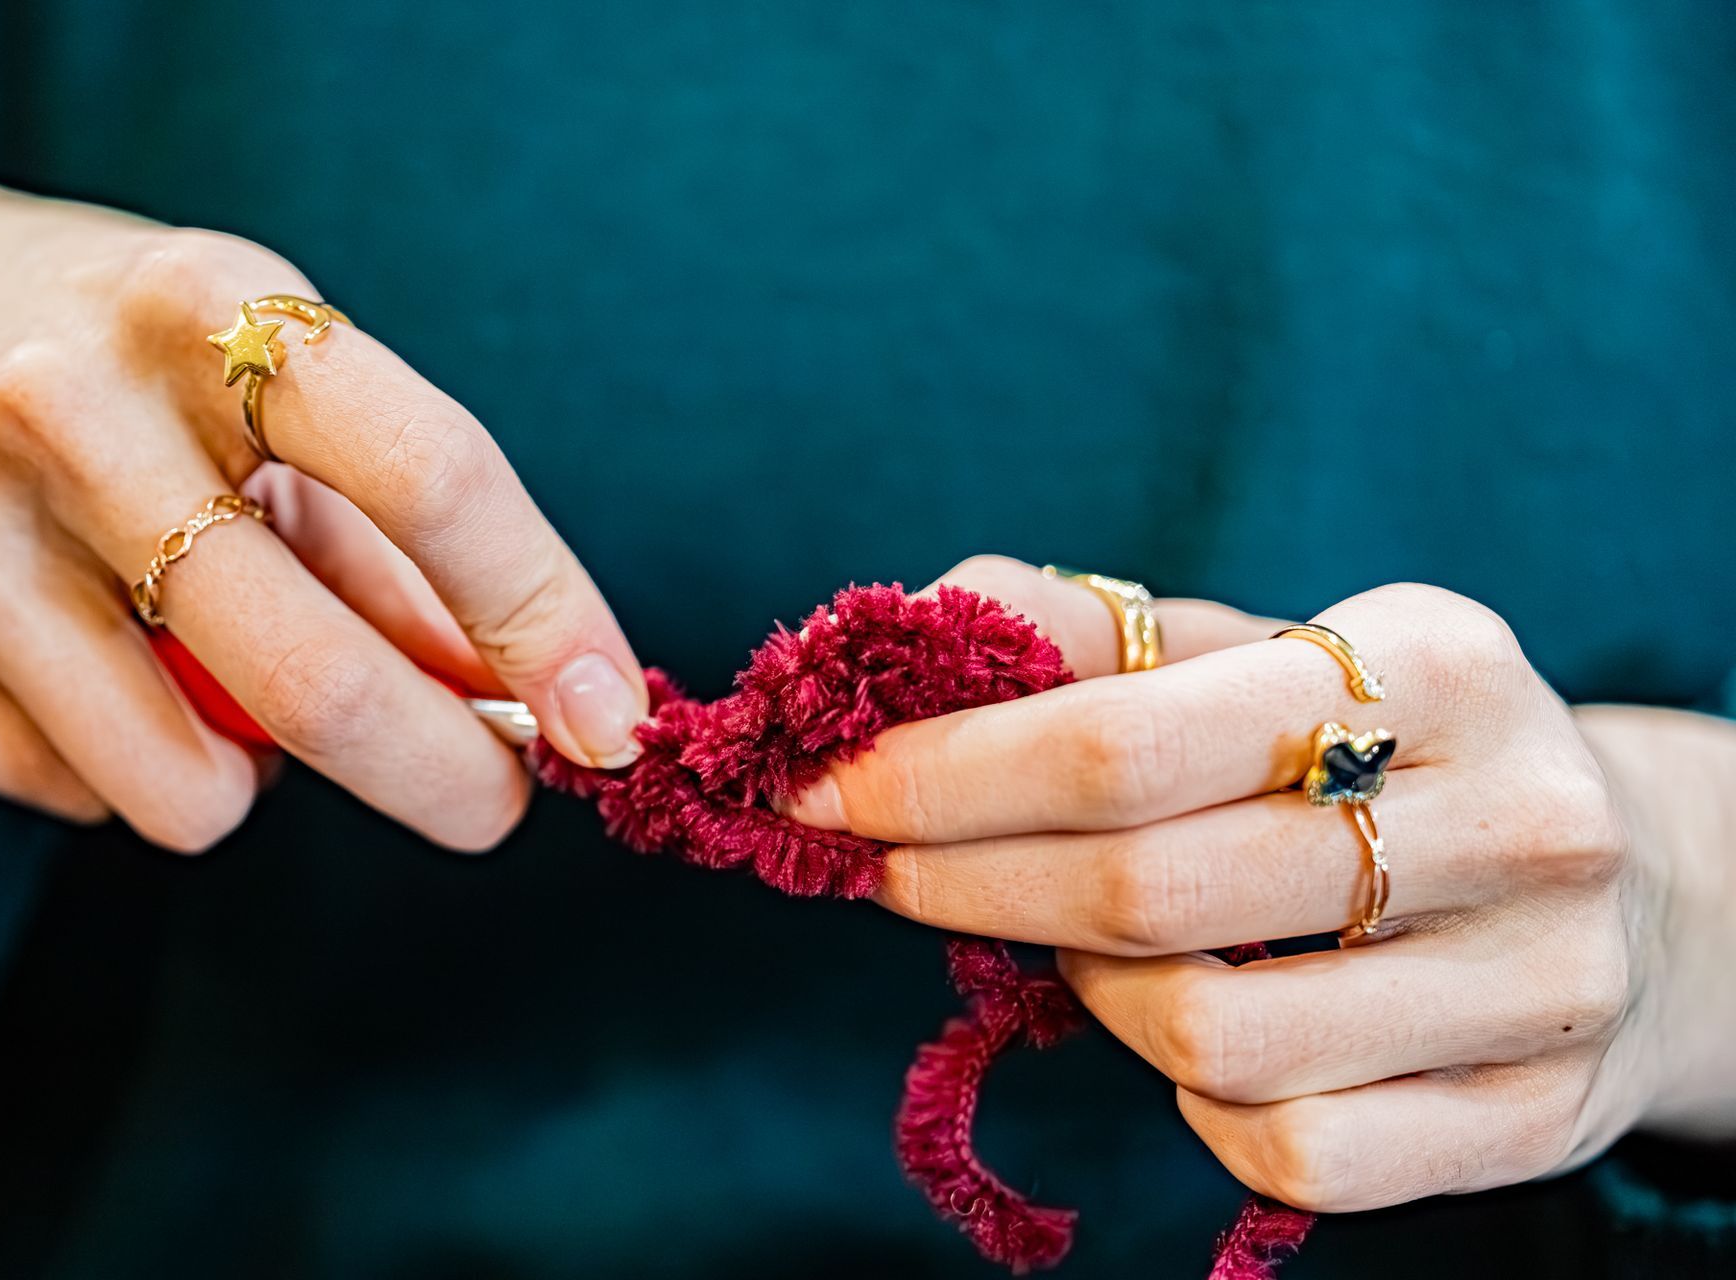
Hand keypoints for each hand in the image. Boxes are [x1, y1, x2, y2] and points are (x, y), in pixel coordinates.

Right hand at [0, 178, 647, 849]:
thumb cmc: (107, 357)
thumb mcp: (257, 384)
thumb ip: (396, 542)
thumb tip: (538, 698)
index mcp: (210, 307)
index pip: (431, 475)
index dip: (546, 618)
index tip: (613, 722)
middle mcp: (69, 405)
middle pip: (320, 675)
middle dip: (448, 779)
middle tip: (494, 803)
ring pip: (191, 790)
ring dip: (252, 778)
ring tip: (211, 676)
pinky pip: (73, 796)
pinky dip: (120, 766)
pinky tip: (84, 668)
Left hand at [789, 555, 1735, 1209]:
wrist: (1635, 880)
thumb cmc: (1387, 753)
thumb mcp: (1267, 653)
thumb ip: (1094, 635)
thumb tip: (918, 619)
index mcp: (1432, 664)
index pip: (1122, 741)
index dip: (943, 776)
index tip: (831, 790)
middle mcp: (1513, 820)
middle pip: (1144, 894)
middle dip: (962, 881)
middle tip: (878, 864)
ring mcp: (1539, 984)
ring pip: (1206, 1042)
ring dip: (1087, 990)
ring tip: (1072, 936)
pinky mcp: (1537, 1114)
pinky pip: (1291, 1148)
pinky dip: (1194, 1100)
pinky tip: (1189, 1027)